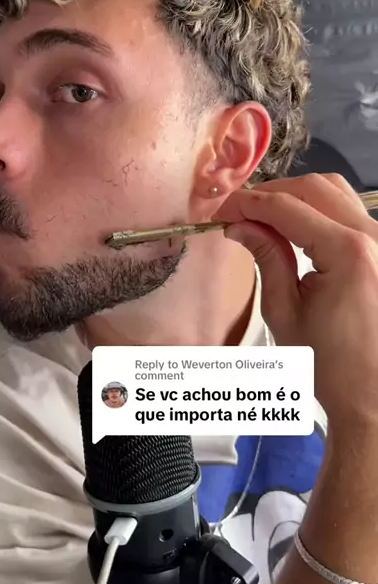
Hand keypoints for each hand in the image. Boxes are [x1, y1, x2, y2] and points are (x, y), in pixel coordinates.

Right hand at [215, 174, 377, 430]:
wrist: (374, 396)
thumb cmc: (331, 365)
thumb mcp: (285, 312)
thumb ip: (266, 258)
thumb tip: (239, 225)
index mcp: (349, 254)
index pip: (288, 208)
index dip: (248, 204)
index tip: (221, 210)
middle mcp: (375, 237)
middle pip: (314, 188)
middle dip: (271, 193)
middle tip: (238, 212)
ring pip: (336, 192)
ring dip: (297, 196)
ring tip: (264, 216)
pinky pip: (350, 211)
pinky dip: (319, 210)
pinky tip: (296, 226)